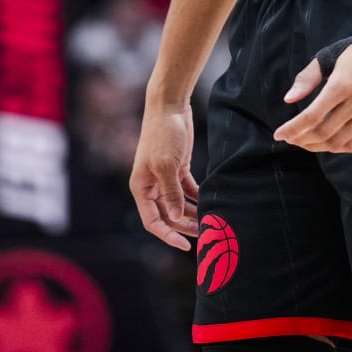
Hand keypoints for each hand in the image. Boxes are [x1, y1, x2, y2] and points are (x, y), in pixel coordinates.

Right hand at [130, 102, 200, 250]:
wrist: (170, 106)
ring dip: (193, 214)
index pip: (152, 221)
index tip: (184, 245)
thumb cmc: (163, 134)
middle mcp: (151, 186)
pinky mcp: (178, 168)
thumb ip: (171, 193)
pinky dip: (197, 198)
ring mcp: (165, 177)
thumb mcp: (166, 165)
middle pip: (167, 215)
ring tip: (210, 222)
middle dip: (184, 226)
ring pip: (179, 204)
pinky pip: (188, 190)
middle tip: (205, 235)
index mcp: (141, 188)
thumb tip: (175, 218)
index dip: (167, 235)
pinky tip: (210, 204)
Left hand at [273, 44, 351, 153]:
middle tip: (288, 138)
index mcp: (341, 84)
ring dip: (315, 146)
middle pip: (322, 132)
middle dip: (300, 139)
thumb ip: (307, 78)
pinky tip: (323, 144)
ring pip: (337, 141)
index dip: (292, 128)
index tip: (278, 134)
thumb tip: (288, 99)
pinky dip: (335, 148)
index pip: (311, 116)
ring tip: (303, 142)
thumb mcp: (327, 57)